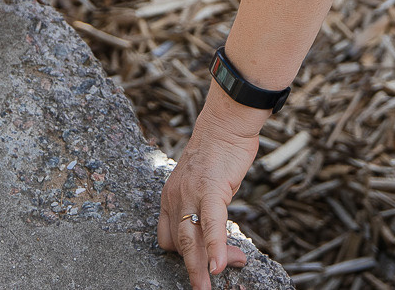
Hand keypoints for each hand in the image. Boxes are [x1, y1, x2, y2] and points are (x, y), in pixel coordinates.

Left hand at [157, 88, 261, 289]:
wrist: (225, 123)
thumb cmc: (219, 153)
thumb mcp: (207, 185)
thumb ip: (210, 210)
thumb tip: (224, 239)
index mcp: (170, 197)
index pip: (169, 237)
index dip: (184, 255)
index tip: (202, 267)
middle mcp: (174, 198)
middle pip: (178, 243)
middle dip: (190, 270)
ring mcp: (191, 194)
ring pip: (190, 239)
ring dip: (199, 268)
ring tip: (206, 287)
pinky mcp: (211, 189)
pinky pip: (211, 225)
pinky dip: (215, 248)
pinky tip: (219, 266)